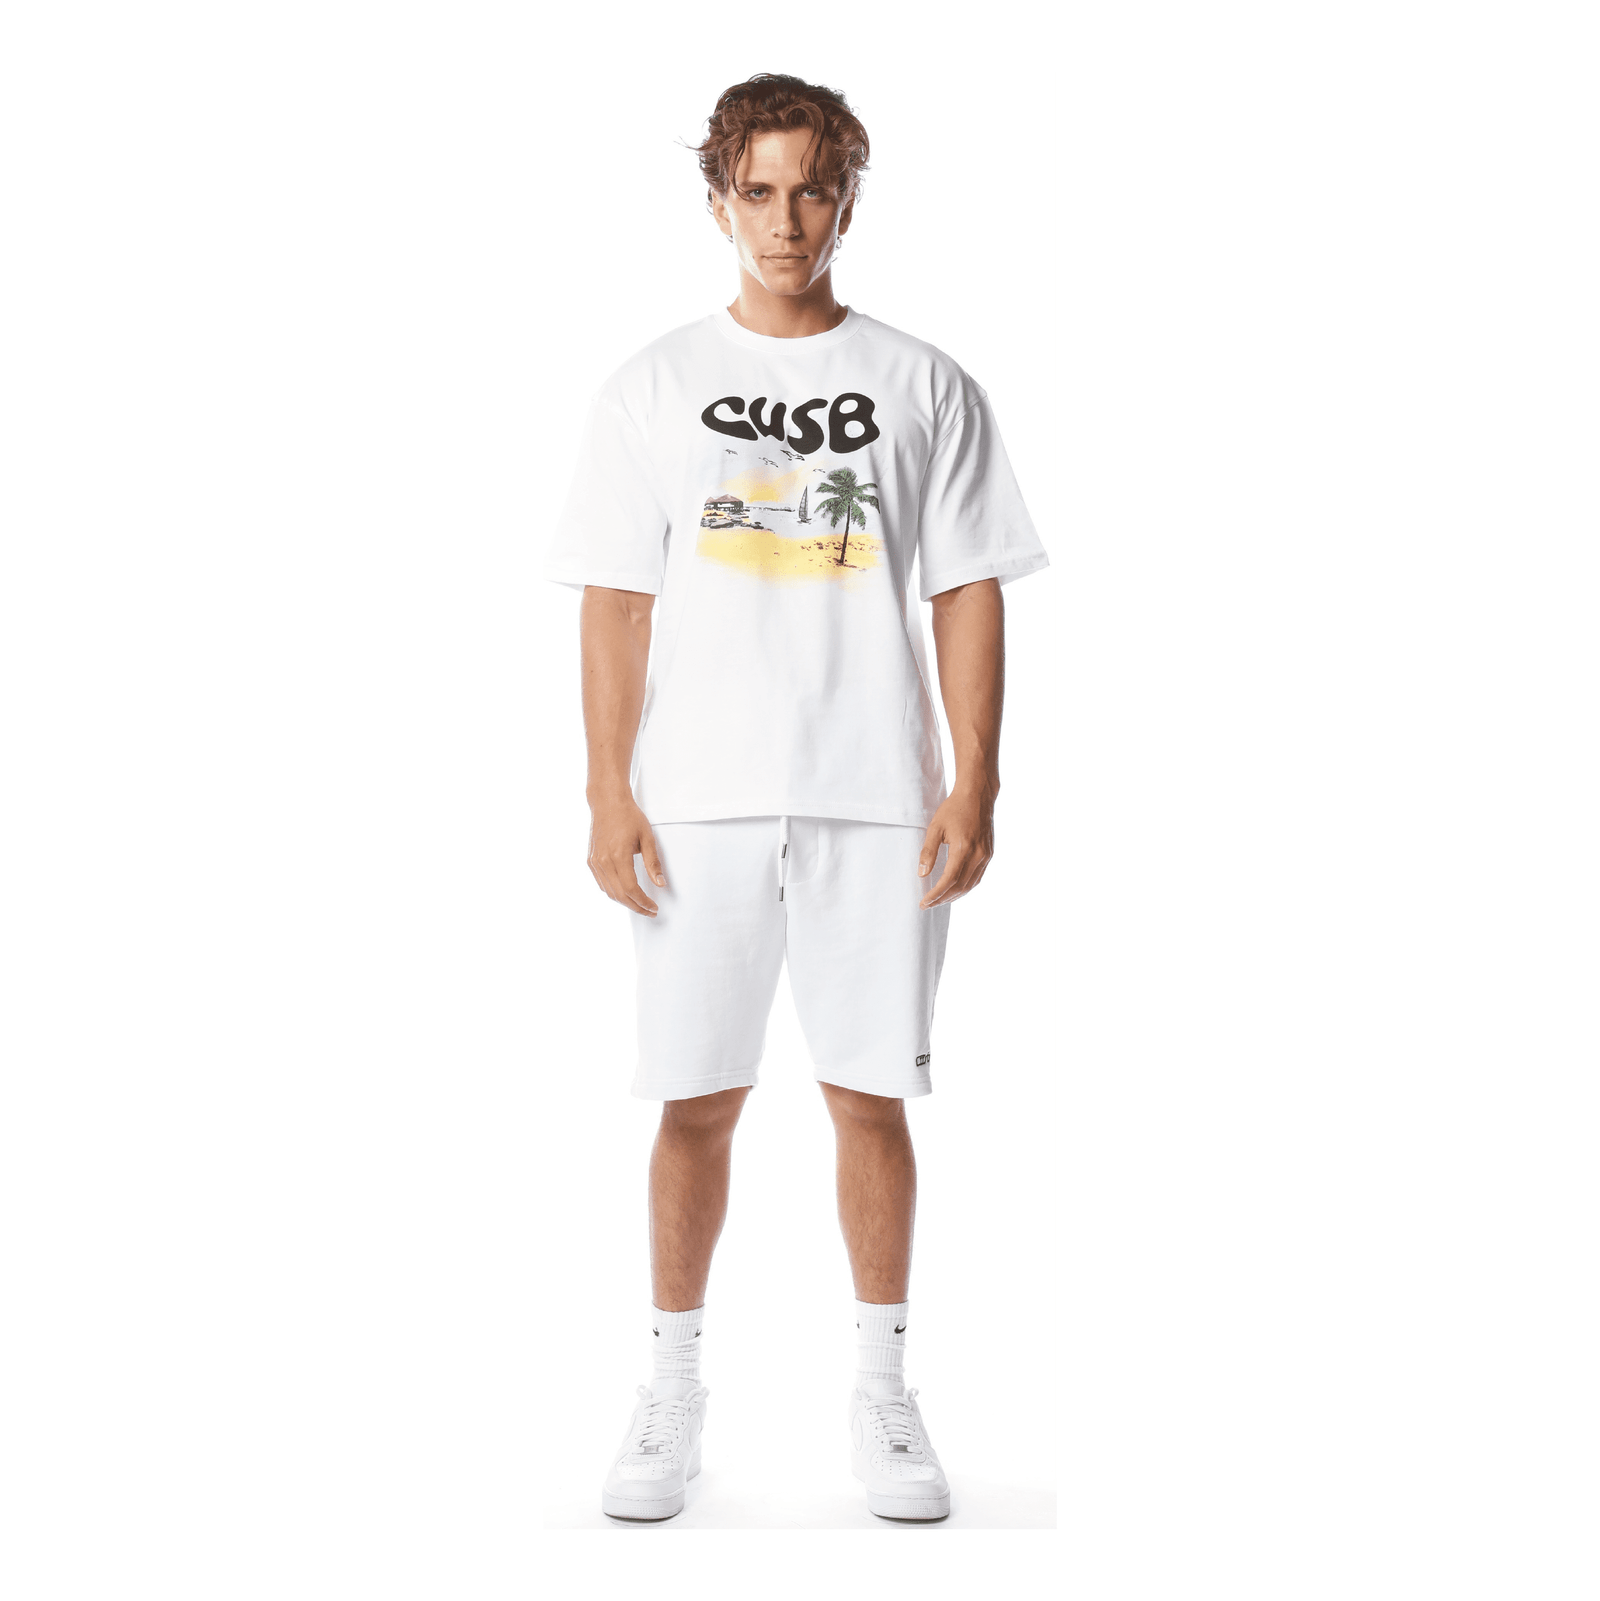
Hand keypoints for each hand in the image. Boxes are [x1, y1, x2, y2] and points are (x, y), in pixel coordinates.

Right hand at [587, 792, 664, 915]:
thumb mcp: (647, 837)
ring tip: (639, 904)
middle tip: (649, 911)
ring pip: (609, 892)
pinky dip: (613, 892)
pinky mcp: (590, 861)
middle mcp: (603, 861)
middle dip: (636, 907)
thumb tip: (661, 884)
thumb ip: (653, 863)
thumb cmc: (629, 816)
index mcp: (618, 856)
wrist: (607, 802)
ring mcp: (594, 862)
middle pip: (619, 895)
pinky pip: (602, 884)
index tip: (654, 907)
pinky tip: (624, 893)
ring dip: (624, 902)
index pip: (631, 889)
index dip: (643, 902)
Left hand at [918, 786, 995, 908]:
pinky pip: (978, 877)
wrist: (978, 795)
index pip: (948, 880)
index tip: (923, 902)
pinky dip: (966, 887)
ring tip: (939, 900)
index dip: (935, 894)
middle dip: (943, 899)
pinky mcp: (989, 854)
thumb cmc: (954, 809)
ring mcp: (986, 855)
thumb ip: (928, 852)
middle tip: (928, 905)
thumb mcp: (935, 827)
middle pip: (960, 887)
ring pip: (971, 885)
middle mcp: (978, 855)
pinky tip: (955, 889)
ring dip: (955, 896)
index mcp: (963, 848)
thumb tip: (922, 874)